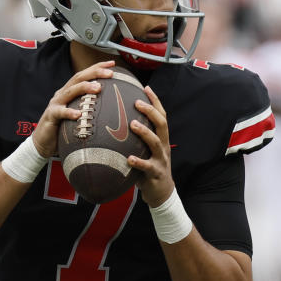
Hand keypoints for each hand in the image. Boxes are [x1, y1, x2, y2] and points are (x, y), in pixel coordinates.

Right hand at [30, 61, 114, 157]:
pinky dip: (69, 112)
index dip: (97, 67)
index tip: (112, 64)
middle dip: (94, 73)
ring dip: (84, 87)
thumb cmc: (63, 129)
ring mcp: (56, 103)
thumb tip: (114, 109)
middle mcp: (63, 94)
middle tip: (110, 73)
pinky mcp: (51, 115)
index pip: (85, 75)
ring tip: (98, 88)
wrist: (43, 142)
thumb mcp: (79, 116)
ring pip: (70, 91)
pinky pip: (60, 112)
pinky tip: (78, 114)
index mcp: (70, 91)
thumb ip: (91, 109)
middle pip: (78, 78)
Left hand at [129, 85, 173, 206]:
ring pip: (156, 143)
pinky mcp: (155, 173)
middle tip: (136, 102)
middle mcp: (163, 146)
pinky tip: (129, 158)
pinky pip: (147, 167)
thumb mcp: (146, 150)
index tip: (145, 87)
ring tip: (132, 124)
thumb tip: (117, 120)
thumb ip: (137, 137)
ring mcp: (161, 159)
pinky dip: (139, 162)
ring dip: (145, 132)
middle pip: (162, 124)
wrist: (161, 192)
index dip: (155, 101)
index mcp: (161, 138)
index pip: (161, 115)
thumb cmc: (148, 168)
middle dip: (150, 111)